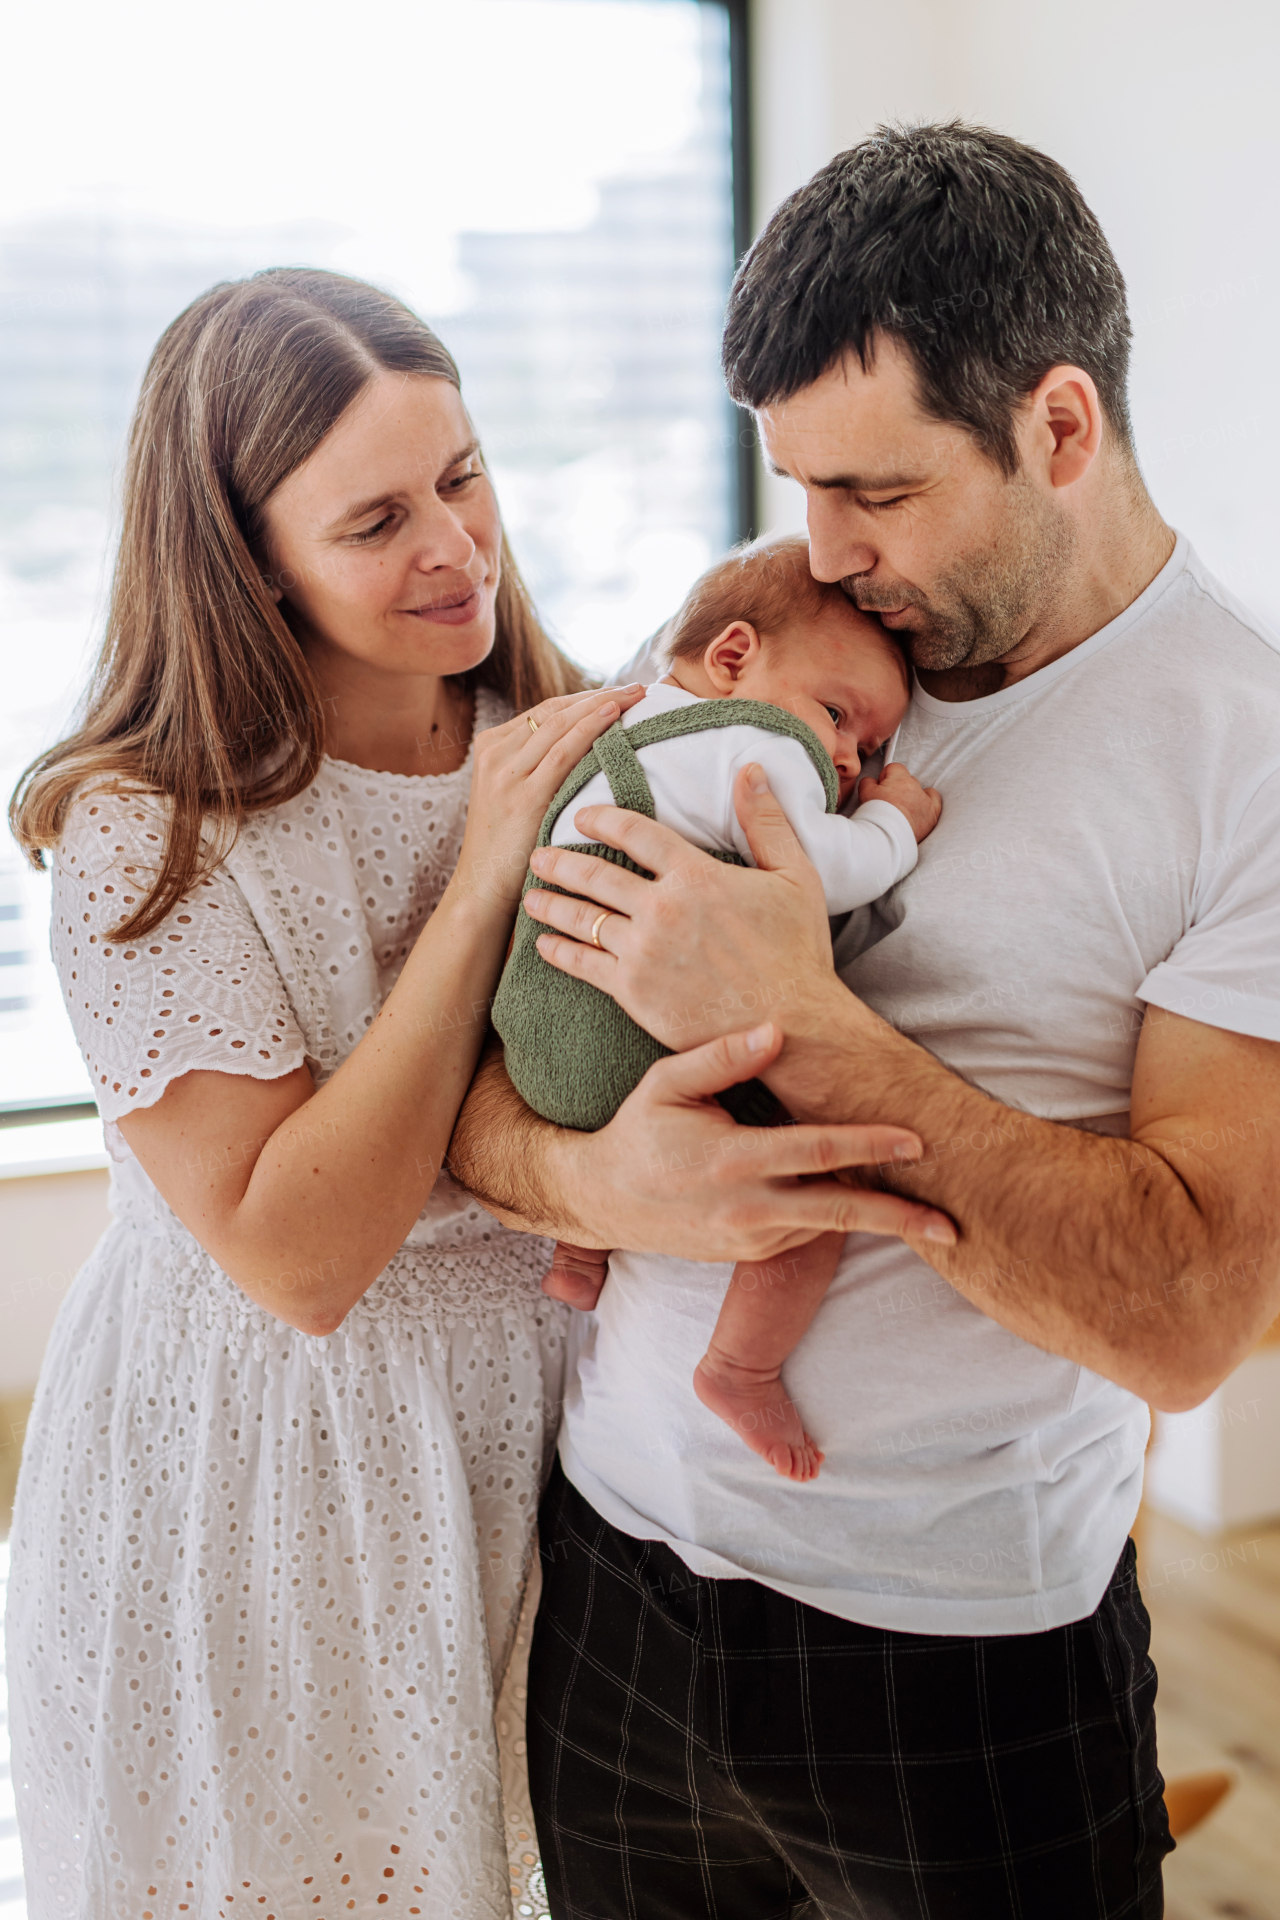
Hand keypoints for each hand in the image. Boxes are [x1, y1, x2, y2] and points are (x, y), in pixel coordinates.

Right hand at [452, 684, 645, 908]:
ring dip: (603, 704)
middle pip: (555, 710)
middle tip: (639, 688)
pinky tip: (614, 715)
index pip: (545, 711)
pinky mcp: (522, 795)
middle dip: (600, 694)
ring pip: (561, 724)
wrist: (480, 889)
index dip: (585, 698)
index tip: (619, 692)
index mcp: (491, 747)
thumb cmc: (507, 849)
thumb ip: (536, 770)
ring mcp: (506, 773)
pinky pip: (564, 751)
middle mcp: (495, 753)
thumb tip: (586, 750)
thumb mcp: (512, 797)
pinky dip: (591, 728)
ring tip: (637, 695)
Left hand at [522, 760, 855, 1054]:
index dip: (604, 820)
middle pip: (596, 875)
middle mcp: (662, 909)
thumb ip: (766, 820)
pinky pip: (584, 966)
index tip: (582, 816)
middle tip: (539, 854)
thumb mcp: (795, 875)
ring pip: (583, 919)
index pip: (636, 833)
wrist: (793, 1025)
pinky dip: (560, 952)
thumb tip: (750, 769)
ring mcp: (644, 952)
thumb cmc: (798, 951)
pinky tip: (545, 945)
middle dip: (561, 861)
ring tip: (532, 897)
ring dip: (551, 904)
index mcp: (696, 875)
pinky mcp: (634, 993)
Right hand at [561, 1021, 955, 1258]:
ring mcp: (749, 1240)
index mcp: (731, 1161)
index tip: (916, 1140)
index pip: (816, 1152)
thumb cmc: (639, 1131)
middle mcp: (746, 1209)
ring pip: (827, 1228)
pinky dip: (840, 1224)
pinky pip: (804, 1237)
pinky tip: (877, 1211)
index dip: (870, 1145)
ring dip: (878, 1222)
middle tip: (953, 1224)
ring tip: (932, 1217)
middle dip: (899, 1218)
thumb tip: (777, 1030)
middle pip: (838, 1213)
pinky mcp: (748, 1257)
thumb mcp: (667, 1083)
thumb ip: (721, 1057)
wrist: (601, 1201)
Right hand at [856, 761, 941, 842]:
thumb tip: (872, 781)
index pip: (893, 768)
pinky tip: (920, 807)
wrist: (888, 837)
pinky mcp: (932, 814)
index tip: (880, 789)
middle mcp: (915, 787)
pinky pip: (934, 799)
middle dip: (898, 787)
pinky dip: (928, 801)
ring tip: (901, 810)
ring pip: (919, 790)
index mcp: (900, 779)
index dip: (885, 778)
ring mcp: (925, 800)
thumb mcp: (864, 793)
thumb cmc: (877, 815)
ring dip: (911, 796)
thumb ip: (868, 782)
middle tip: (888, 803)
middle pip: (907, 779)